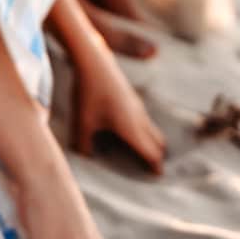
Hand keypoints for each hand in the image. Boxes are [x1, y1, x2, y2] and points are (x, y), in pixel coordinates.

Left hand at [71, 43, 165, 173]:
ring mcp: (138, 106)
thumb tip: (85, 160)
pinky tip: (127, 131)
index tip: (157, 178)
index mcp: (132, 128)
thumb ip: (83, 145)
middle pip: (158, 143)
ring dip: (151, 142)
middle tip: (150, 169)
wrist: (93, 60)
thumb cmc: (88, 92)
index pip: (152, 153)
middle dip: (157, 156)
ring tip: (140, 152)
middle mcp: (140, 118)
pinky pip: (144, 119)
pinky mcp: (132, 97)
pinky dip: (143, 130)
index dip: (156, 168)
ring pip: (152, 129)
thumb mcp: (81, 122)